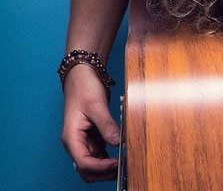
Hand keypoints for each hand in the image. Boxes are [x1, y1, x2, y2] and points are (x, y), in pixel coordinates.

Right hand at [60, 64, 119, 182]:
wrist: (82, 75)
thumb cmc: (84, 88)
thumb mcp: (96, 105)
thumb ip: (106, 125)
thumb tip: (117, 142)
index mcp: (72, 138)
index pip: (83, 162)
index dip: (101, 167)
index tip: (118, 163)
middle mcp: (76, 143)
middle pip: (87, 169)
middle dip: (104, 172)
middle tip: (124, 167)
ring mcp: (84, 141)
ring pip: (94, 163)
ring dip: (107, 167)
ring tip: (126, 163)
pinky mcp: (93, 136)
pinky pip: (100, 153)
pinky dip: (109, 157)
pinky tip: (123, 154)